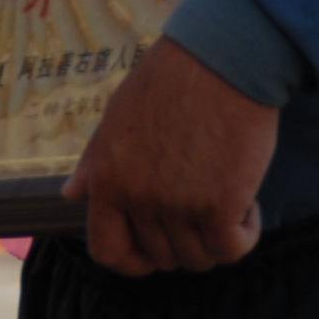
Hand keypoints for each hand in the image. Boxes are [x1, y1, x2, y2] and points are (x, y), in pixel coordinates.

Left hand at [64, 37, 278, 274]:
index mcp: (108, 180)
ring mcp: (181, 205)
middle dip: (184, 242)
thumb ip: (96, 162)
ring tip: (228, 202)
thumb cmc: (171, 80)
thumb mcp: (118, 117)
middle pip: (163, 256)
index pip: (108, 251)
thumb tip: (70, 195)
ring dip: (216, 238)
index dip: (132, 261)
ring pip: (199, 257)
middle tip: (203, 210)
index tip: (153, 252)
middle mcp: (140, 199)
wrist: (222, 57)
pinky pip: (232, 248)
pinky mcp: (223, 203)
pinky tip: (248, 208)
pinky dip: (244, 236)